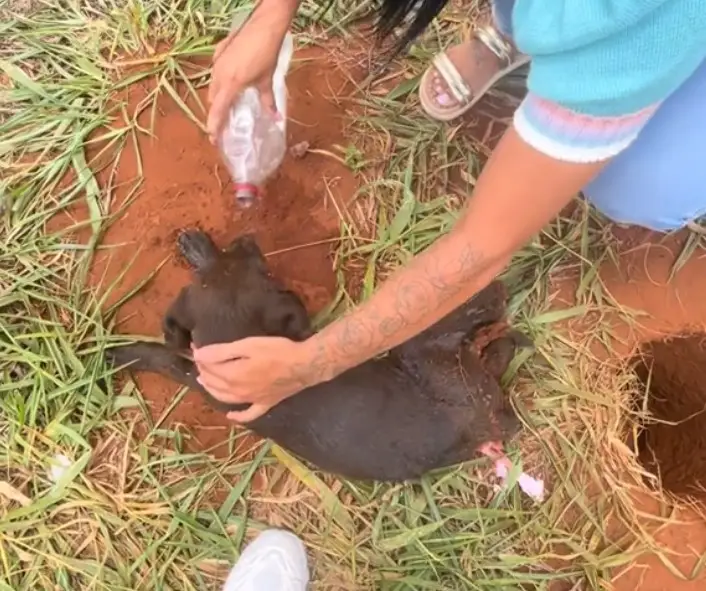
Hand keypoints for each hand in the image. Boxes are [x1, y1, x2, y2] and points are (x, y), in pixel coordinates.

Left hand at [192, 336, 320, 421]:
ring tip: (206, 382)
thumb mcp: (247, 345)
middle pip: (214, 384)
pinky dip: (238, 417)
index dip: (201, 358)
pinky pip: (249, 414)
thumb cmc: (277, 351)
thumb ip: (221, 352)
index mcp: (232, 376)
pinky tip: (231, 416)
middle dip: (204, 372)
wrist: (303, 365)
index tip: (196, 349)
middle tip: (201, 362)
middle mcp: (238, 392)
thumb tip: (198, 355)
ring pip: (225, 399)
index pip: (209, 368)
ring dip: (213, 391)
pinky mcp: (265, 404)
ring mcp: (252, 400)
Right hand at [207, 4, 294, 141]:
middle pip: (213, 100)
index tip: (213, 139)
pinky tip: (231, 83)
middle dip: (216, 113)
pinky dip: (220, 82)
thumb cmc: (266, 53)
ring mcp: (217, 62)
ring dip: (218, 98)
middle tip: (223, 124)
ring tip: (227, 107)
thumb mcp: (267, 80)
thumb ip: (268, 101)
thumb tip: (275, 118)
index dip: (214, 126)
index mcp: (230, 83)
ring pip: (212, 86)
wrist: (264, 25)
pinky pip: (215, 73)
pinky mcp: (218, 52)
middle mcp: (219, 74)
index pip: (217, 110)